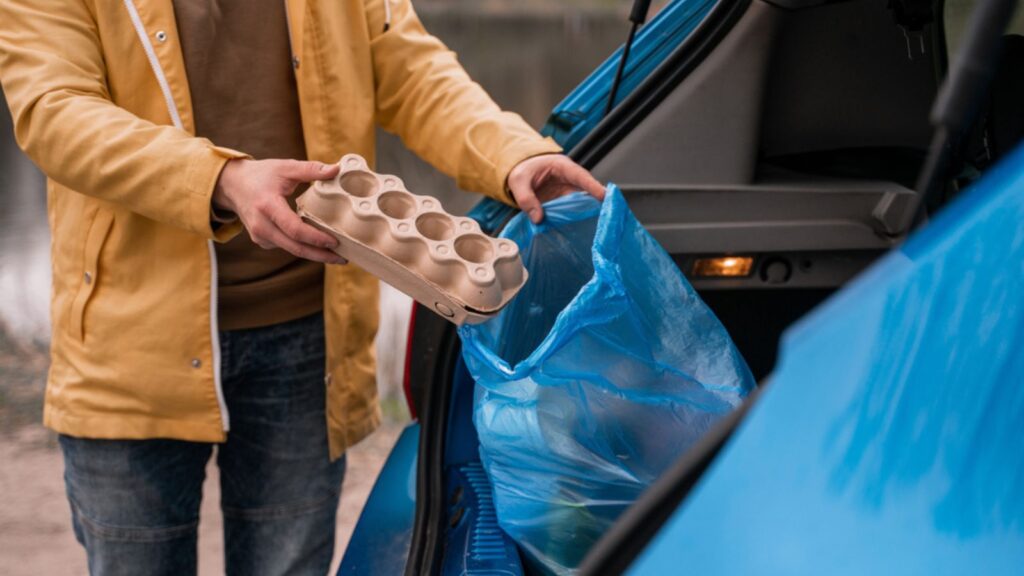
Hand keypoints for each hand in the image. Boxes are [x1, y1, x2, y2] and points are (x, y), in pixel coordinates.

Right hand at [213, 159, 346, 263]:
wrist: (233, 185)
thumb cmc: (261, 175)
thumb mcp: (285, 168)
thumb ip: (311, 169)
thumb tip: (336, 169)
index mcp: (267, 206)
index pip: (294, 228)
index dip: (315, 238)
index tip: (335, 242)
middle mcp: (261, 225)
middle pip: (294, 247)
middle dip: (320, 255)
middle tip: (343, 258)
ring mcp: (260, 236)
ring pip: (291, 250)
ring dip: (314, 254)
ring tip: (337, 255)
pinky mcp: (261, 240)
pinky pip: (286, 246)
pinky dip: (303, 247)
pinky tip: (319, 247)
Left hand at [506, 154, 604, 223]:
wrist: (519, 172)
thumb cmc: (521, 169)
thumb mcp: (518, 181)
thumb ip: (526, 199)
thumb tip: (538, 218)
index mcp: (562, 167)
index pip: (581, 176)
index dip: (593, 186)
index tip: (604, 196)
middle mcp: (569, 179)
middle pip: (587, 191)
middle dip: (597, 203)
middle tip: (607, 215)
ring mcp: (567, 192)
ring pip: (582, 203)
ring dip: (587, 214)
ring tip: (597, 226)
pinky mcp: (563, 202)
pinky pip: (572, 211)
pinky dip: (575, 219)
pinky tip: (579, 229)